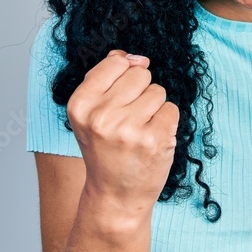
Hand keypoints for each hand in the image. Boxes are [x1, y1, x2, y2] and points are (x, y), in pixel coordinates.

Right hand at [66, 50, 179, 215]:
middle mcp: (101, 116)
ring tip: (139, 132)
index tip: (117, 100)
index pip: (115, 62)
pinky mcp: (154, 140)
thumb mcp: (93, 112)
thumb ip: (107, 77)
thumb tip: (134, 57)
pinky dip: (166, 122)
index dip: (123, 77)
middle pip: (140, 74)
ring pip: (158, 91)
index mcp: (80, 105)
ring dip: (154, 109)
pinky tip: (152, 141)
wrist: (116, 194)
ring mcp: (129, 129)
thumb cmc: (106, 149)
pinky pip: (172, 109)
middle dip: (140, 93)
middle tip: (129, 121)